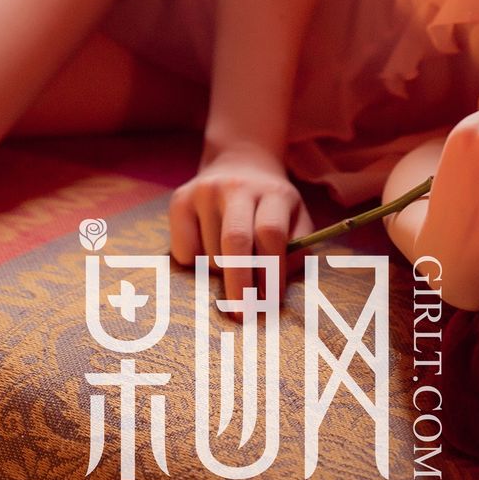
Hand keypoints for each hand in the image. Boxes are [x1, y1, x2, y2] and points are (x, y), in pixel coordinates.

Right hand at [169, 144, 316, 309]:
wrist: (240, 163)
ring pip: (209, 252)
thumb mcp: (296, 220)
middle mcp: (237, 187)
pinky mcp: (180, 199)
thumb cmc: (272, 207)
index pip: (270, 233)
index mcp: (274, 193)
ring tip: (231, 266)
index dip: (270, 271)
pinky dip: (196, 267)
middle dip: (239, 283)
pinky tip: (207, 252)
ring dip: (220, 274)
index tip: (270, 301)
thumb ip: (297, 252)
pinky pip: (184, 252)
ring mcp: (205, 191)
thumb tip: (276, 287)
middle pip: (235, 240)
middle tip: (241, 316)